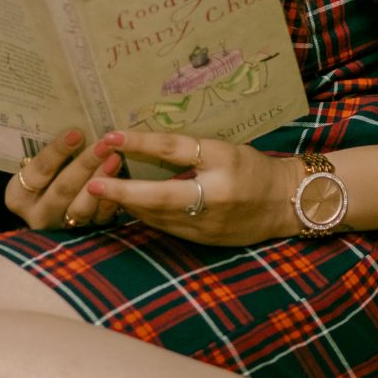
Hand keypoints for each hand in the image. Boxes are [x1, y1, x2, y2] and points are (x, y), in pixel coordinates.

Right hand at [2, 129, 127, 231]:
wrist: (49, 202)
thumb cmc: (44, 174)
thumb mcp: (38, 163)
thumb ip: (52, 151)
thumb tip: (76, 122)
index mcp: (18, 195)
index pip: (39, 170)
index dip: (57, 151)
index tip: (76, 133)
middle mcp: (38, 214)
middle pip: (62, 188)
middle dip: (85, 164)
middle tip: (104, 144)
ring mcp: (61, 226)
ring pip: (82, 207)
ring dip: (101, 181)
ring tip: (115, 159)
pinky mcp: (84, 233)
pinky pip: (99, 219)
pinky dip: (111, 200)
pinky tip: (122, 180)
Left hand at [84, 132, 293, 245]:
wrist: (286, 203)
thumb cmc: (253, 168)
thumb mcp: (224, 150)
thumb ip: (188, 152)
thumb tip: (143, 146)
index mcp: (223, 162)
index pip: (175, 150)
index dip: (141, 143)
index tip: (111, 137)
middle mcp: (216, 195)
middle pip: (160, 195)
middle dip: (123, 191)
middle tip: (92, 183)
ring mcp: (209, 223)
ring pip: (158, 215)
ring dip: (128, 205)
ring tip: (101, 192)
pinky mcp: (204, 240)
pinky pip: (167, 227)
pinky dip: (145, 216)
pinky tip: (129, 206)